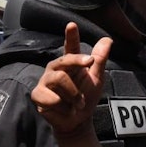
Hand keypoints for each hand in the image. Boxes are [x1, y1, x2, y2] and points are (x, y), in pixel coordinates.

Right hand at [31, 22, 111, 136]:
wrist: (77, 122)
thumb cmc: (85, 98)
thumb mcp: (96, 79)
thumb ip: (99, 60)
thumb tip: (107, 39)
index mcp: (69, 64)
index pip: (70, 47)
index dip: (71, 36)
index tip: (72, 25)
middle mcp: (55, 69)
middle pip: (64, 60)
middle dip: (77, 62)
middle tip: (89, 64)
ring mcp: (45, 81)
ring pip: (59, 79)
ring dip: (74, 94)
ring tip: (78, 103)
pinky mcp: (38, 95)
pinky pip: (50, 97)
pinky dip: (62, 105)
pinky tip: (64, 109)